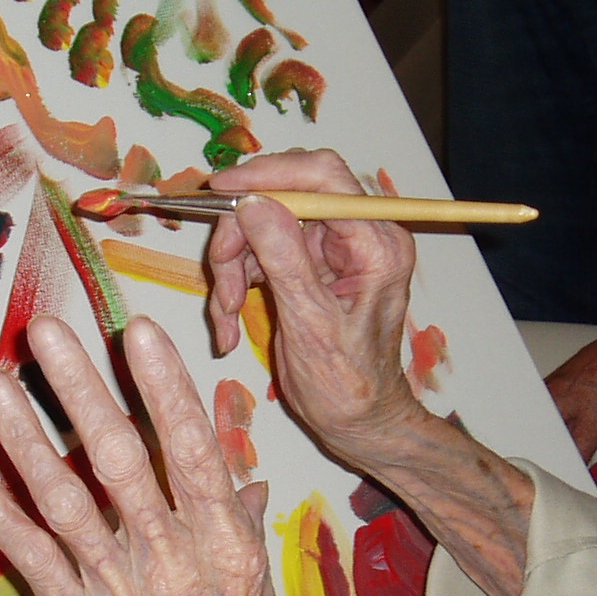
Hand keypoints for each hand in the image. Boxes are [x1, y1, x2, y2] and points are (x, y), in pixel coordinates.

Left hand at [0, 318, 305, 595]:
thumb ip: (245, 534)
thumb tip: (246, 480)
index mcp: (224, 542)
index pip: (191, 446)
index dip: (162, 387)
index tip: (138, 332)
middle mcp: (167, 556)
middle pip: (119, 454)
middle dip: (80, 388)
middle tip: (48, 331)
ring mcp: (115, 588)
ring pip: (62, 496)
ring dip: (24, 436)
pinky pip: (26, 556)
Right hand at [203, 150, 424, 466]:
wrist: (357, 421)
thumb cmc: (349, 385)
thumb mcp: (312, 325)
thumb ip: (285, 260)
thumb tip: (253, 203)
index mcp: (376, 243)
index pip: (323, 176)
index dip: (270, 174)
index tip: (223, 191)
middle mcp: (357, 235)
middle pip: (284, 198)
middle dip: (242, 236)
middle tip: (220, 278)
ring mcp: (330, 249)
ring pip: (263, 226)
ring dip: (233, 267)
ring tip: (225, 316)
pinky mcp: (307, 266)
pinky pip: (259, 254)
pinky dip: (236, 283)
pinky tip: (229, 323)